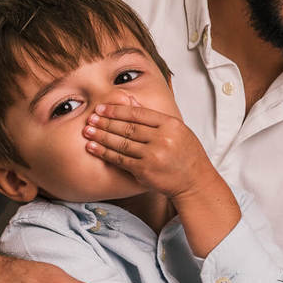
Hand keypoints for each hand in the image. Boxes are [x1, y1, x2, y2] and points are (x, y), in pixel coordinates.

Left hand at [84, 102, 218, 201]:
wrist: (194, 181)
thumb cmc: (186, 155)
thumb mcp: (178, 130)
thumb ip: (155, 118)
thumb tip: (130, 102)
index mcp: (171, 124)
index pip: (138, 114)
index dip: (117, 110)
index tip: (102, 108)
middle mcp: (163, 138)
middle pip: (127, 127)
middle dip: (105, 122)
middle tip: (90, 118)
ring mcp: (153, 155)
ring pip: (121, 143)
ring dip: (101, 136)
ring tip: (87, 131)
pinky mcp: (144, 170)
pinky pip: (120, 159)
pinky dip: (104, 152)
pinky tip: (93, 147)